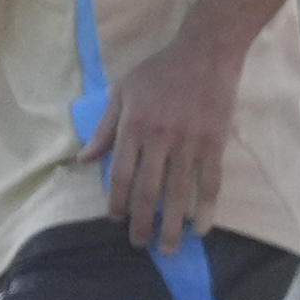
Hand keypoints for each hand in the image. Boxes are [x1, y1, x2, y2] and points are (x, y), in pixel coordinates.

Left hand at [93, 29, 247, 248]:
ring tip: (171, 247)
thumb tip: (84, 160)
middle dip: (143, 222)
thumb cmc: (160, 71)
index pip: (120, 174)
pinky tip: (202, 226)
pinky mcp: (215, 143)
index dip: (116, 202)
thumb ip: (104, 127)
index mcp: (134, 127)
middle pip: (148, 190)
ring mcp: (190, 143)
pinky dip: (207, 207)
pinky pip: (211, 181)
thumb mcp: (123, 91)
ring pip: (180, 192)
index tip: (115, 221)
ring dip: (174, 224)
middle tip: (140, 244)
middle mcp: (160, 139)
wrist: (206, 52)